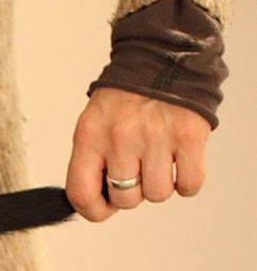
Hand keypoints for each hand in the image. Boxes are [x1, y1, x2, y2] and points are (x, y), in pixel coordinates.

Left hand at [66, 87, 210, 221]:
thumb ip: (91, 162)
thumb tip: (98, 203)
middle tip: (137, 168)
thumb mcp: (93, 124)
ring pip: (157, 195)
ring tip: (157, 159)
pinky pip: (189, 184)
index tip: (102, 209)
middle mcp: (120, 137)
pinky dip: (186, 181)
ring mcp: (156, 137)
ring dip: (159, 184)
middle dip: (132, 192)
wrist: (162, 58)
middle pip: (125, 199)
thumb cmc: (125, 97)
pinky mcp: (189, 136)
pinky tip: (179, 162)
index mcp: (89, 136)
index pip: (81, 193)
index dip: (93, 211)